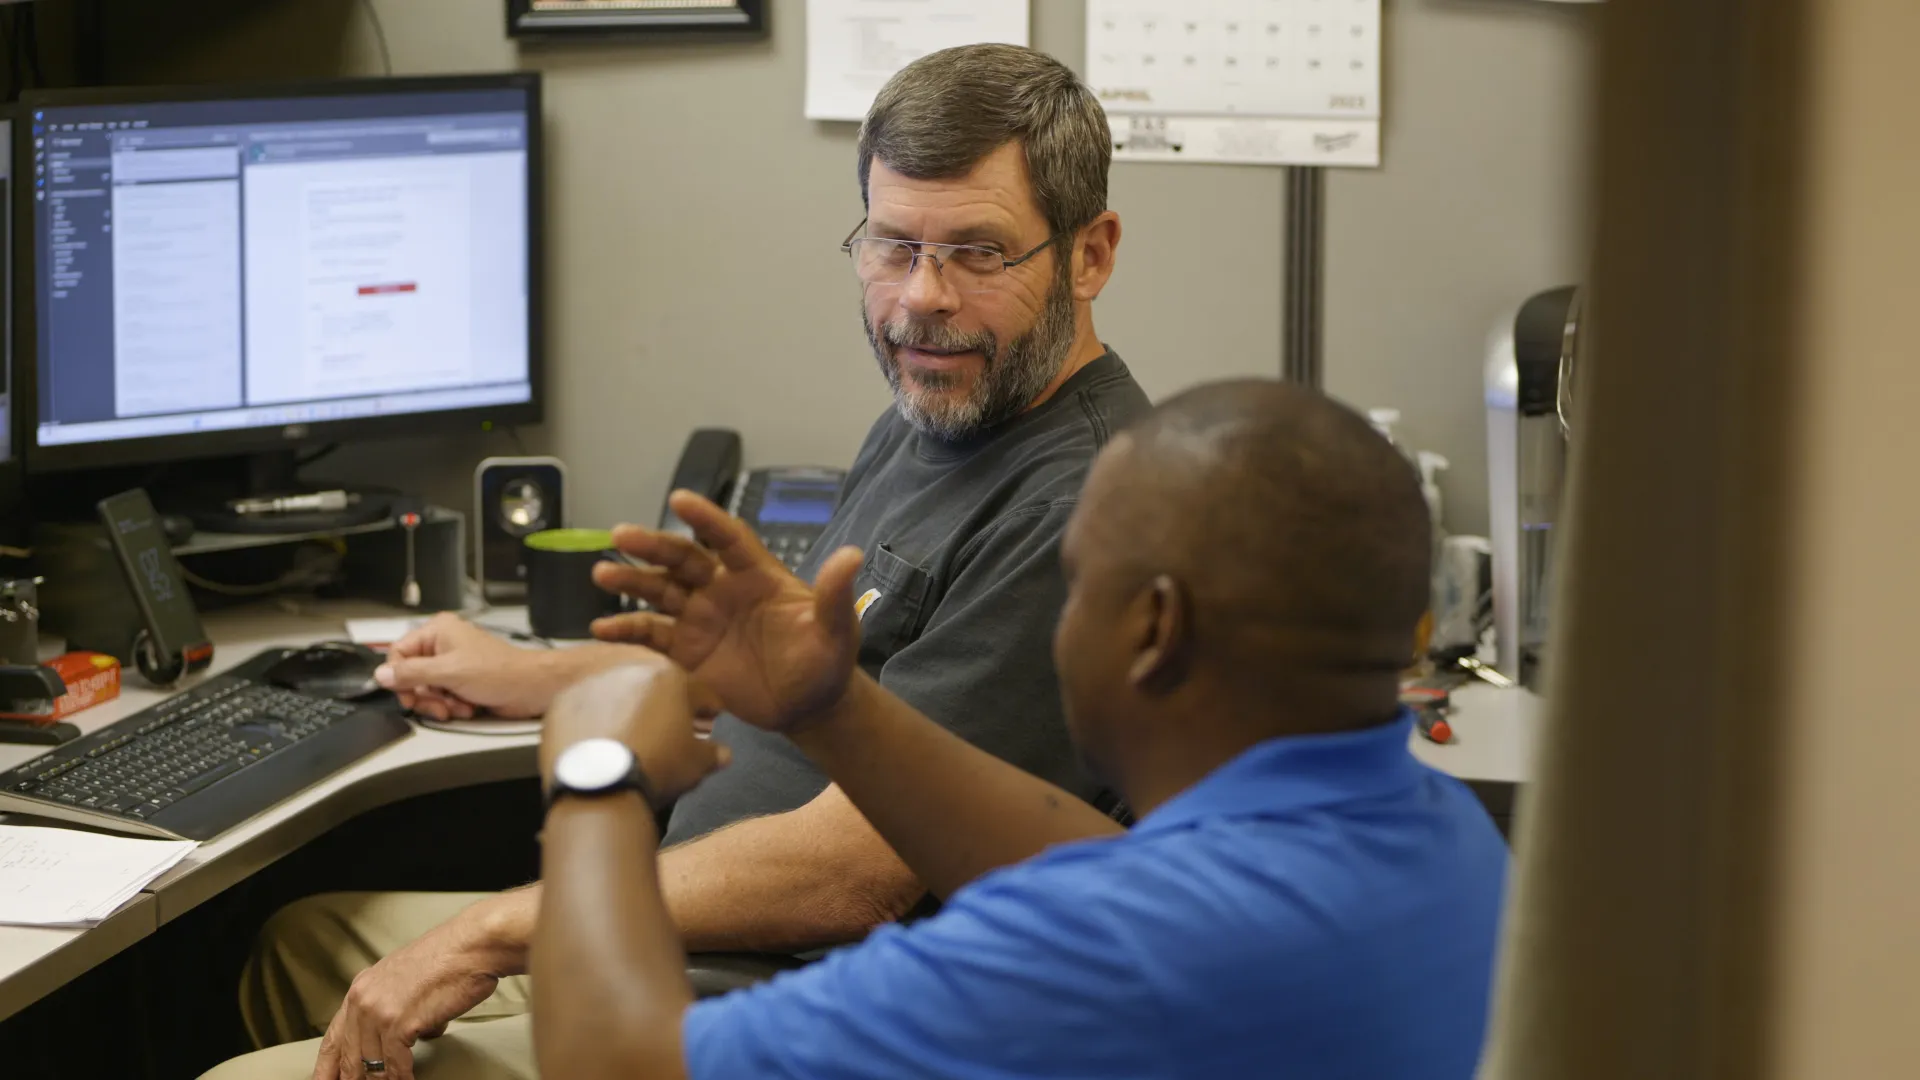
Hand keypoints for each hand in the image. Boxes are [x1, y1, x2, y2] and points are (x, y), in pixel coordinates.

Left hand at [307, 911, 507, 1079]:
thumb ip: (401, 1009)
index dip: (326, 1068)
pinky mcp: (399, 1023)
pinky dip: (401, 1079)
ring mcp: (378, 1012)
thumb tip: (417, 1035)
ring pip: (369, 1066)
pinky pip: (394, 1066)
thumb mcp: (409, 982)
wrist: (471, 946)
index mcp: (360, 989)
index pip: (333, 1039)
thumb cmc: (450, 960)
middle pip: (347, 1058)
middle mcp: (362, 1000)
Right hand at [374, 614, 561, 719]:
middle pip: (411, 675)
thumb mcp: (449, 672)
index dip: (399, 676)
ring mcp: (453, 664)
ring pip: (426, 690)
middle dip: (424, 695)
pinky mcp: (462, 682)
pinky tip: (467, 706)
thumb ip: (413, 674)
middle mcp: (443, 645)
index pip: (398, 653)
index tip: (406, 694)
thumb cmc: (499, 671)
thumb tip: (382, 674)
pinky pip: (442, 697)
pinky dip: (451, 706)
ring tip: (458, 705)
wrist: (531, 688)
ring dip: (439, 703)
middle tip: (436, 706)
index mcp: (438, 631)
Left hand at [541, 661, 730, 807]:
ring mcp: (591, 684)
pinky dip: (591, 724)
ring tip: (627, 742)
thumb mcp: (696, 763)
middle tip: (665, 733)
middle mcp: (629, 669)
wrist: (598, 788)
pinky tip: (597, 747)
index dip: (705, 709)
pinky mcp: (562, 703)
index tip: (707, 721)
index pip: (697, 691)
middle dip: (662, 707)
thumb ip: (712, 753)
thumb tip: (723, 753)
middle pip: (653, 687)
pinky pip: (584, 710)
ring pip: (616, 695)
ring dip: (624, 711)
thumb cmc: (655, 768)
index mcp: (669, 676)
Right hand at [587, 490, 865, 731]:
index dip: (706, 519)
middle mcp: (723, 589)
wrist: (810, 707)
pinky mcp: (688, 651)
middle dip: (653, 546)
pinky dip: (628, 630)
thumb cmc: (826, 661)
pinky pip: (653, 635)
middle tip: (621, 534)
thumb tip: (852, 555)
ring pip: (661, 592)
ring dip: (632, 581)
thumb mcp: (836, 629)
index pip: (727, 538)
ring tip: (602, 573)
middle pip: (683, 560)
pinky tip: (602, 628)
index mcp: (757, 575)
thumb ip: (835, 594)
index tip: (680, 499)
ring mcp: (702, 618)